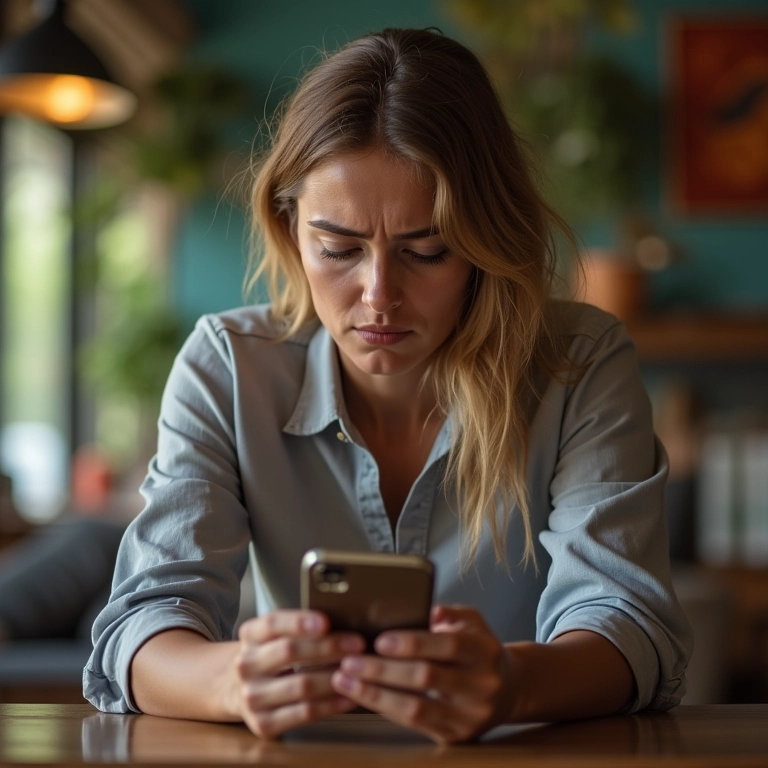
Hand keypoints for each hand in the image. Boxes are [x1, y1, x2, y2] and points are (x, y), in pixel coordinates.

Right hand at [233, 609, 364, 738]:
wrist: (240, 689)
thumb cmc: (272, 654)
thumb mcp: (275, 634)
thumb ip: (300, 626)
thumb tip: (343, 617)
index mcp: (250, 635)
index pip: (273, 623)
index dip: (300, 622)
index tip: (326, 621)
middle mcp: (246, 665)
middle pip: (290, 652)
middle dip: (328, 647)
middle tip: (357, 644)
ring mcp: (252, 697)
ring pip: (301, 686)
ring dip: (335, 677)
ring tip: (358, 670)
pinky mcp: (264, 724)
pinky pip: (305, 713)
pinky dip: (332, 704)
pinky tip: (349, 696)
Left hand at [330, 605, 515, 742]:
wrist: (509, 689)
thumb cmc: (478, 648)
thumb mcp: (471, 621)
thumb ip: (448, 611)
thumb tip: (424, 608)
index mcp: (484, 650)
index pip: (448, 645)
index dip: (412, 643)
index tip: (380, 640)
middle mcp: (481, 685)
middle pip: (426, 677)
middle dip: (382, 670)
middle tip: (350, 661)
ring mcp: (469, 715)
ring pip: (416, 708)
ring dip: (375, 694)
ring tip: (346, 680)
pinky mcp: (457, 736)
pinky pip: (414, 725)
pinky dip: (385, 709)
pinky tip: (363, 696)